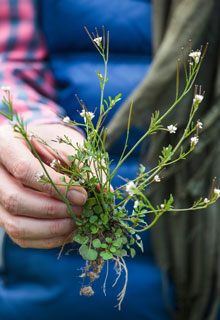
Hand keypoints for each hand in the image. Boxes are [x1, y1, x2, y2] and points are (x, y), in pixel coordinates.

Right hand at [0, 123, 86, 248]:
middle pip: (16, 200)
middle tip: (83, 210)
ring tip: (79, 222)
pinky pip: (21, 237)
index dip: (56, 186)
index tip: (82, 195)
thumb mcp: (69, 145)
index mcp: (5, 146)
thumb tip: (102, 192)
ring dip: (52, 228)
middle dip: (55, 210)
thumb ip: (85, 166)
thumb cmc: (55, 144)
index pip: (25, 169)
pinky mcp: (5, 217)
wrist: (39, 150)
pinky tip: (70, 231)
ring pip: (16, 224)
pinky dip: (49, 238)